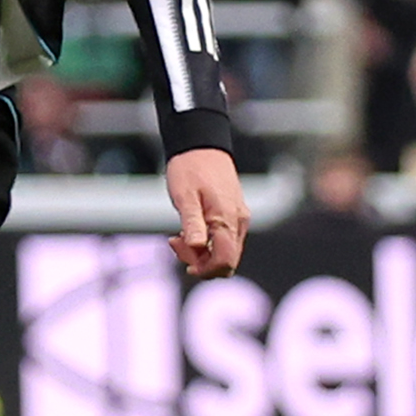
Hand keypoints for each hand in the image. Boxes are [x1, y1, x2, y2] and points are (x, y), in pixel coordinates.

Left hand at [166, 147, 247, 279]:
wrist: (201, 145)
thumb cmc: (190, 168)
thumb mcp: (185, 197)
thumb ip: (192, 224)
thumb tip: (198, 249)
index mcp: (227, 219)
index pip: (225, 261)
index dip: (206, 270)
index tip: (185, 265)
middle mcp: (239, 222)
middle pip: (227, 261)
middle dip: (202, 263)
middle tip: (176, 243)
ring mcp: (238, 219)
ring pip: (226, 252)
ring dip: (202, 253)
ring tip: (178, 236)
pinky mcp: (234, 215)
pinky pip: (224, 240)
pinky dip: (207, 243)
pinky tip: (189, 231)